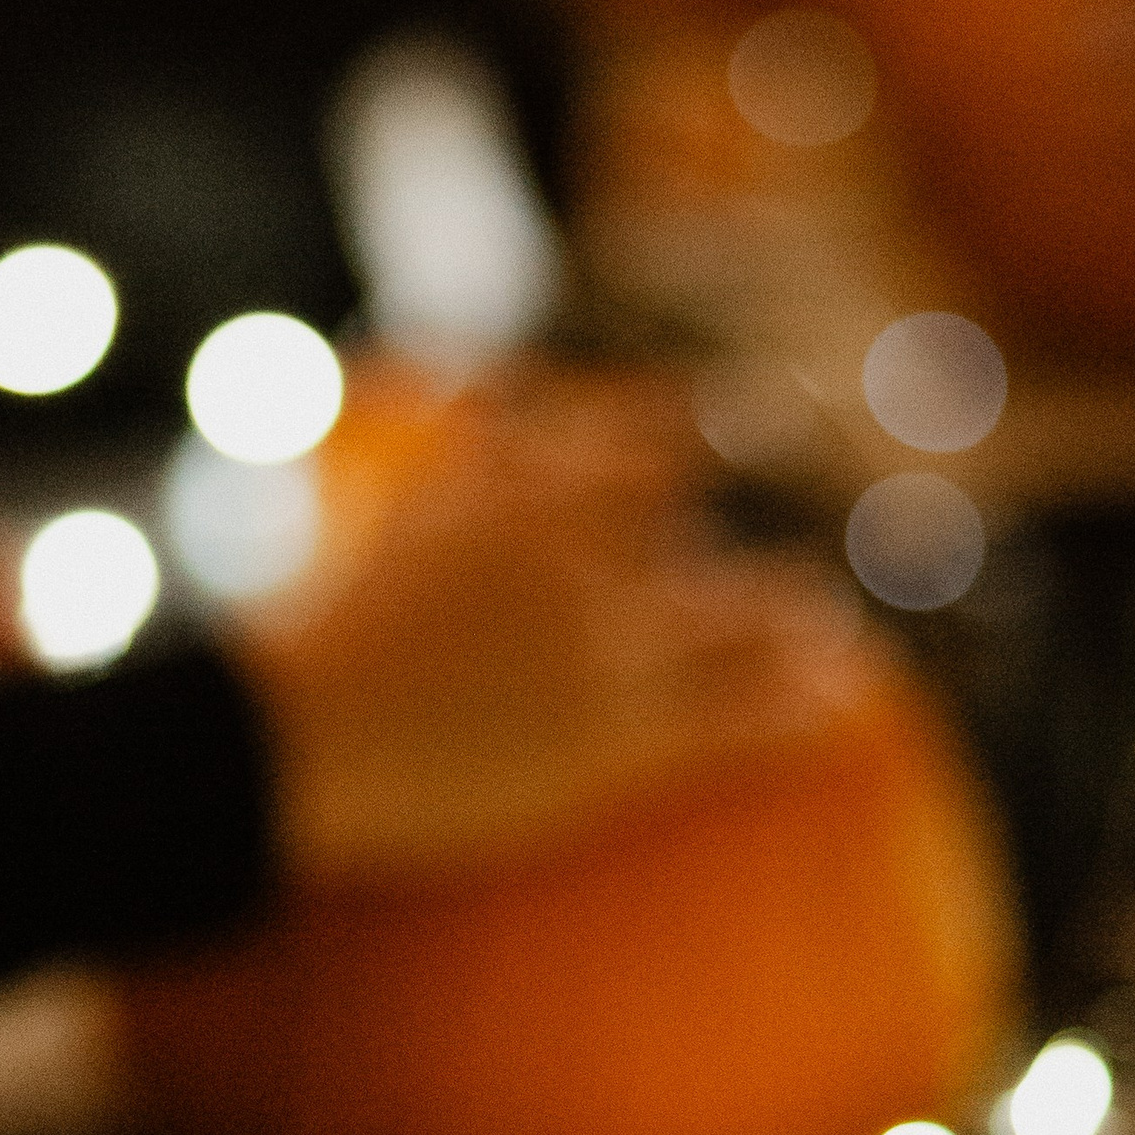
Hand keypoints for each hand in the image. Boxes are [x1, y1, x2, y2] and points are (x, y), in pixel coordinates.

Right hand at [242, 371, 868, 876]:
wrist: (285, 738)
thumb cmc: (311, 642)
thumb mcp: (388, 512)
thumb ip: (466, 452)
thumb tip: (494, 395)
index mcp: (522, 477)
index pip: (656, 430)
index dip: (715, 431)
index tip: (772, 423)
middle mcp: (584, 542)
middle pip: (718, 519)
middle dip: (761, 539)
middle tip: (799, 567)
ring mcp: (610, 637)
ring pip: (753, 614)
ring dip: (802, 625)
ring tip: (838, 645)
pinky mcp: (622, 732)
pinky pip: (749, 712)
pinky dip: (810, 705)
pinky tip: (849, 704)